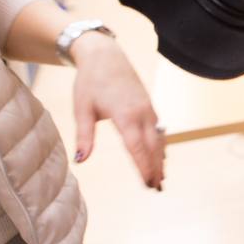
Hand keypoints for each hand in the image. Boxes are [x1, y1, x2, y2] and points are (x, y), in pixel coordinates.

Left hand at [70, 33, 165, 190]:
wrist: (105, 55)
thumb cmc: (91, 82)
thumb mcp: (82, 109)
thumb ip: (84, 136)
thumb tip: (81, 160)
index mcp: (125, 115)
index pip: (138, 147)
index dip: (143, 167)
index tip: (147, 184)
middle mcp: (142, 113)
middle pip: (154, 146)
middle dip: (156, 167)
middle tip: (157, 188)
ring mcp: (148, 108)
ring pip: (159, 138)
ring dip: (161, 158)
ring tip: (162, 177)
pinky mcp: (148, 105)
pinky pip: (159, 129)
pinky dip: (161, 145)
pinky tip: (161, 154)